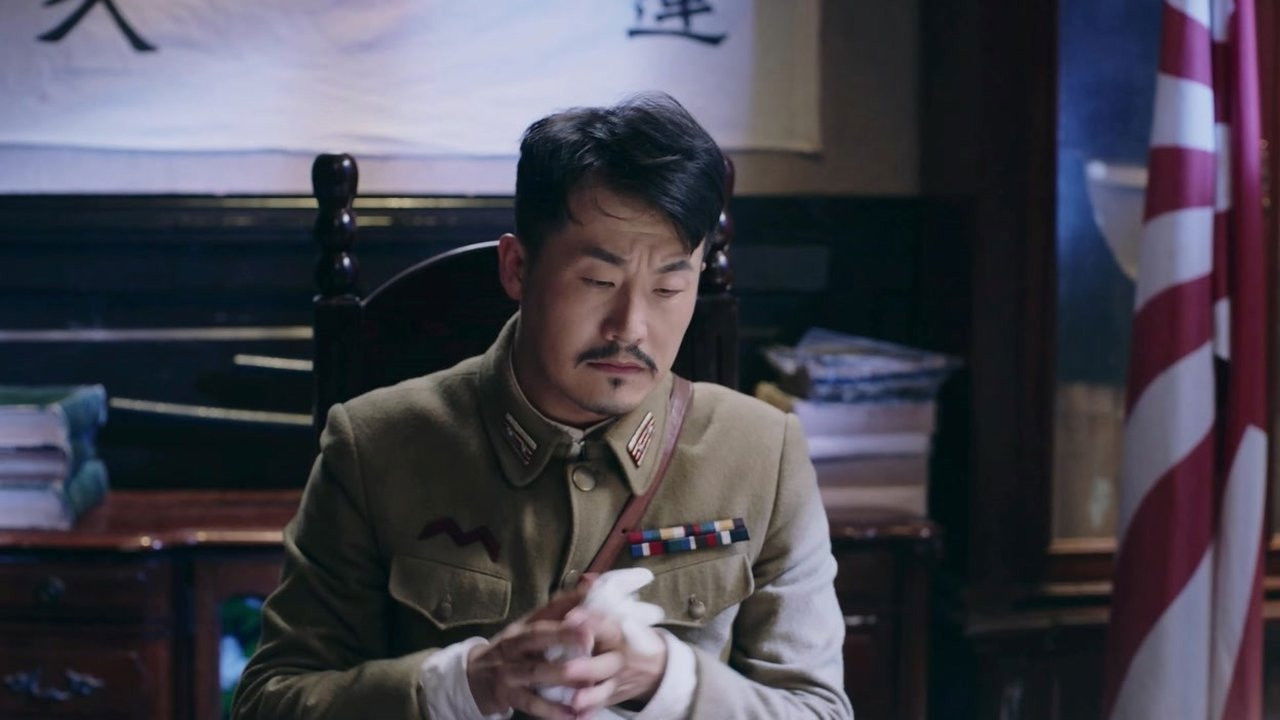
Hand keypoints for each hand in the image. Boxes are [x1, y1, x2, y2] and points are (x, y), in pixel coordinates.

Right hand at [466, 584, 595, 719]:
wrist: (473, 679)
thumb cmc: (513, 651)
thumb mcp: (528, 629)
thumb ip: (560, 610)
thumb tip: (590, 582)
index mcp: (523, 626)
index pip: (545, 611)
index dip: (566, 606)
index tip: (588, 600)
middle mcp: (514, 645)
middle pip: (537, 637)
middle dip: (563, 636)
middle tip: (589, 638)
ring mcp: (508, 670)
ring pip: (536, 672)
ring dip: (561, 678)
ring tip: (588, 682)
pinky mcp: (507, 696)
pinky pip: (531, 704)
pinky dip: (551, 711)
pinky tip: (572, 715)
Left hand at [554, 606, 667, 717]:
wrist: (659, 667)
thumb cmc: (631, 635)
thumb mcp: (623, 615)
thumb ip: (600, 601)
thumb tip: (586, 578)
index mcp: (620, 633)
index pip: (605, 625)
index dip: (589, 622)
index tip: (571, 619)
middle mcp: (620, 658)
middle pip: (604, 664)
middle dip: (586, 667)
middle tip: (568, 669)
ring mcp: (617, 680)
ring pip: (602, 690)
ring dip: (589, 696)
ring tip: (573, 702)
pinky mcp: (613, 697)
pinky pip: (601, 707)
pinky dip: (589, 713)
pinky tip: (575, 719)